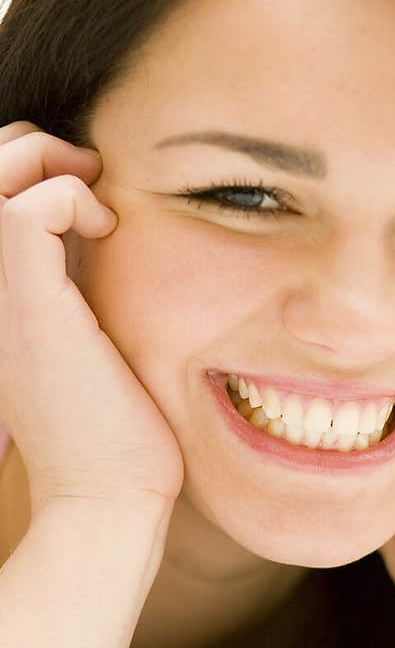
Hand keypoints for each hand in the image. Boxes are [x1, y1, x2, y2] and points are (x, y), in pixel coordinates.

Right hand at [0, 121, 185, 513]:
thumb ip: (86, 285)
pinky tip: (108, 234)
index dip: (32, 168)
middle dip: (34, 150)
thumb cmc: (116, 434)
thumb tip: (115, 234)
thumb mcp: (94, 342)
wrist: (105, 497)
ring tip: (97, 205)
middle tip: (92, 184)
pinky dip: (71, 197)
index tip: (94, 204)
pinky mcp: (25, 300)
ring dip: (47, 163)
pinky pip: (29, 205)